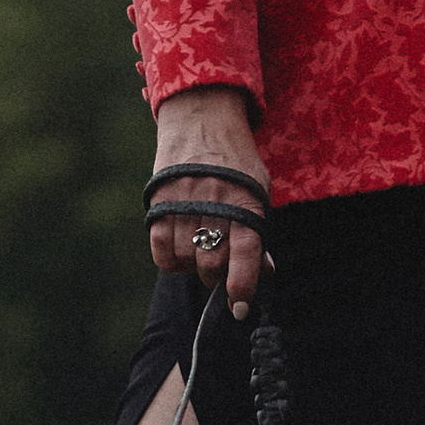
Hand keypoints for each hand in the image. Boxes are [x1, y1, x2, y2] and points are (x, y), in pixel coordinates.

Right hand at [147, 88, 266, 318]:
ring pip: (186, 259)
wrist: (202, 118)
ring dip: (194, 266)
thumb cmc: (236, 162)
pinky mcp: (160, 202)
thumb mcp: (257, 190)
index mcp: (245, 202)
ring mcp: (184, 203)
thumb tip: (265, 272)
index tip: (238, 307)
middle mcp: (215, 204)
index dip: (242, 286)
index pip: (245, 254)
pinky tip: (180, 251)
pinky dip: (171, 261)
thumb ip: (258, 232)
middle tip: (218, 266)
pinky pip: (161, 250)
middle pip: (212, 263)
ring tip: (200, 250)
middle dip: (217, 275)